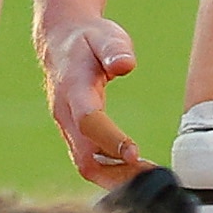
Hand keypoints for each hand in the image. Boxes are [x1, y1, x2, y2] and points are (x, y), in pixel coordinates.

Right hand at [39, 9, 149, 184]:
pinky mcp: (73, 133)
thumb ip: (115, 50)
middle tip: (152, 176)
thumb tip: (125, 64)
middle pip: (85, 158)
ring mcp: (66, 126)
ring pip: (86, 165)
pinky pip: (89, 160)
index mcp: (74, 89)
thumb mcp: (106, 35)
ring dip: (116, 177)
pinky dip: (112, 170)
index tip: (135, 153)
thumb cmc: (90, 38)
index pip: (89, 121)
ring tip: (150, 175)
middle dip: (117, 174)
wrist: (60, 40)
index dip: (110, 140)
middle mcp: (65, 113)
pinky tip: (137, 168)